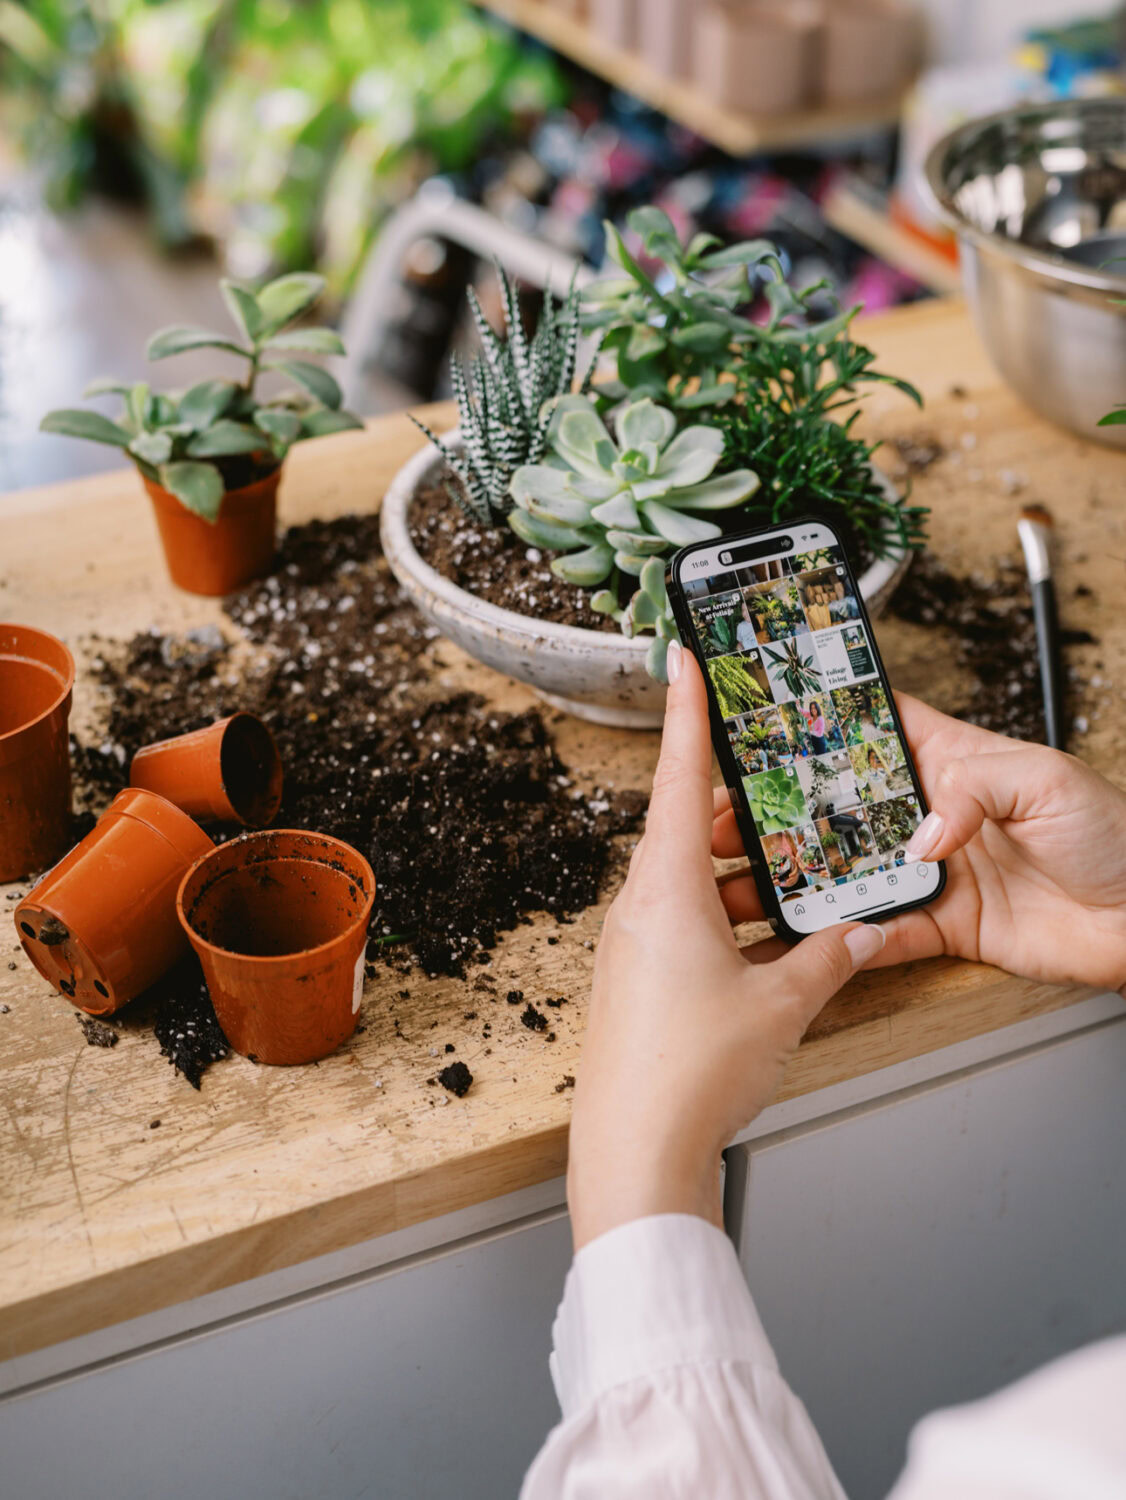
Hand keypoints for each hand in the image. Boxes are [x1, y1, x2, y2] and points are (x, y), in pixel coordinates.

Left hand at [567, 643, 885, 1251]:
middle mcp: (638, 907)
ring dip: (731, 871)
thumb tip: (854, 933)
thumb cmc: (691, 1074)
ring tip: (785, 872)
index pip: (676, 778)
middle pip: (684, 828)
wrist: (633, 1153)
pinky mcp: (633, 981)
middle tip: (772, 785)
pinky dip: (719, 915)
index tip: (680, 660)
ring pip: (684, 879)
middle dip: (730, 806)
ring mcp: (630, 945)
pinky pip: (679, 923)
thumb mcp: (781, 1007)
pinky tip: (759, 942)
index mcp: (666, 891)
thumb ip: (825, 960)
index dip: (684, 714)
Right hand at [714, 694, 1125, 993]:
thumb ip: (973, 788)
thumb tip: (921, 832)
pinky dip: (842, 939)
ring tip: (744, 877)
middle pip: (838, 806)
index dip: (819, 725)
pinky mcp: (941, 925)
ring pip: (844, 871)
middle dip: (782, 810)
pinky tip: (803, 936)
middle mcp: (929, 815)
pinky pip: (880, 933)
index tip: (763, 725)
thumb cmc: (1114, 834)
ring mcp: (930, 872)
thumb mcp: (1046, 779)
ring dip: (797, 875)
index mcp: (950, 760)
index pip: (872, 729)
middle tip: (730, 817)